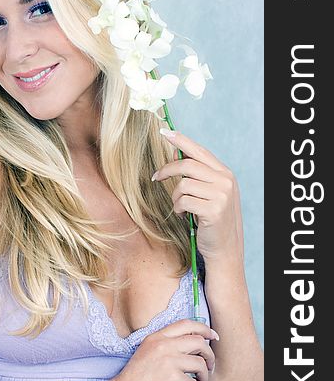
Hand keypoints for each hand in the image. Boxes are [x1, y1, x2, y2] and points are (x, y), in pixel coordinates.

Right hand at [103, 319, 217, 380]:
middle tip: (209, 367)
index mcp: (157, 337)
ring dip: (205, 377)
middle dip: (209, 355)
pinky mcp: (172, 379)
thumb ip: (164, 346)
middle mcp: (163, 345)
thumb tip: (192, 345)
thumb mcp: (146, 353)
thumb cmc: (134, 379)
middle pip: (199, 341)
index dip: (204, 329)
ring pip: (201, 363)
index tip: (213, 337)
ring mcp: (168, 361)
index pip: (186, 324)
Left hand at [153, 129, 242, 261]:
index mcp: (224, 174)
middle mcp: (225, 181)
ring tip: (180, 208)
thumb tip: (177, 153)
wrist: (225, 249)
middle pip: (187, 164)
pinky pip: (183, 201)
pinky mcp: (214, 209)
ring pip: (183, 184)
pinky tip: (184, 215)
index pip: (199, 151)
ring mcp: (221, 195)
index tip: (164, 132)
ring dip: (175, 197)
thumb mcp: (210, 194)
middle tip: (156, 177)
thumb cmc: (213, 220)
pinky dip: (178, 208)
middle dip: (167, 170)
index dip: (180, 140)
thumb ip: (199, 175)